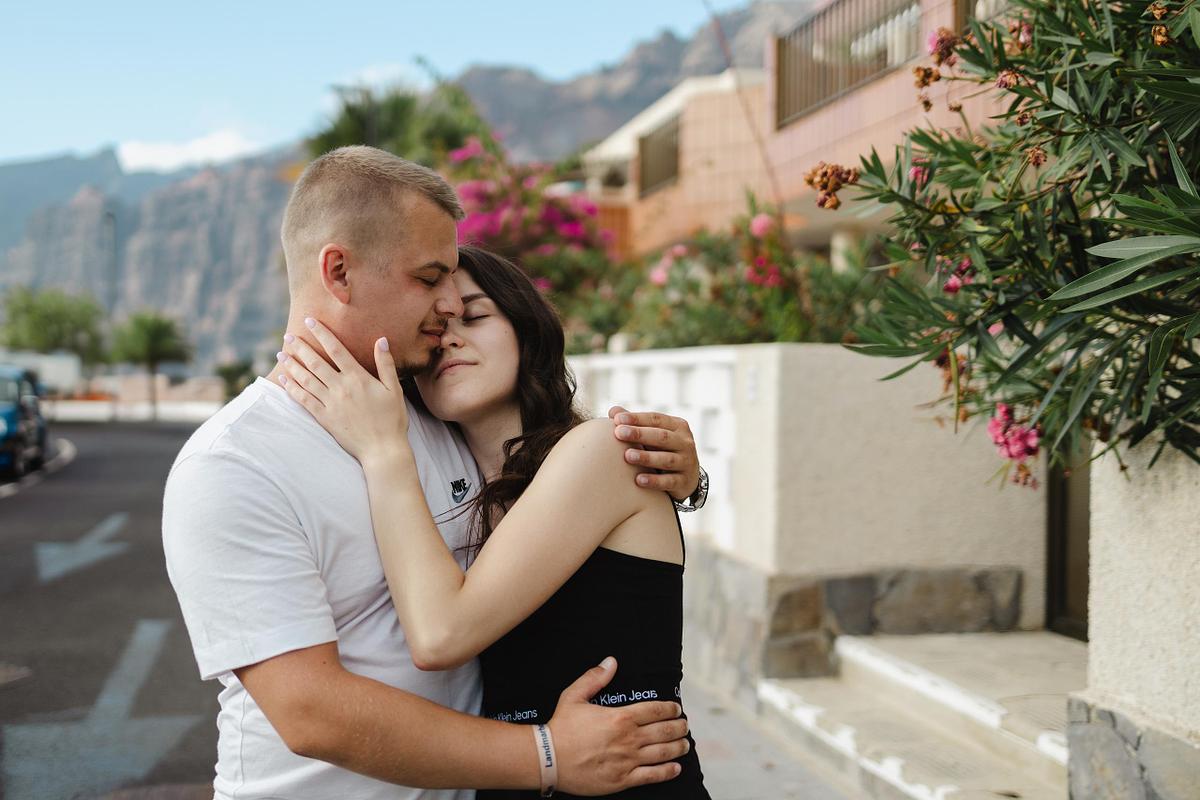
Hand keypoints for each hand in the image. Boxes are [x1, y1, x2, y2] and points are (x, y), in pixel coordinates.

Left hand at [278, 318, 409, 463]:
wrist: (382, 449)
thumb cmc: (392, 419)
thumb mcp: (394, 389)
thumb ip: (386, 364)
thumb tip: (381, 339)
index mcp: (358, 378)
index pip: (336, 350)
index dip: (322, 334)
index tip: (310, 321)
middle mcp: (341, 388)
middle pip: (315, 362)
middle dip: (300, 347)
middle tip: (288, 336)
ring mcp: (330, 403)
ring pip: (306, 379)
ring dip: (292, 365)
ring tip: (281, 354)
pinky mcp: (324, 418)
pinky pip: (304, 400)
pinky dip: (292, 388)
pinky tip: (284, 379)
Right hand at [548, 657, 687, 794]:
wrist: (548, 759)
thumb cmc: (561, 727)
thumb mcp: (574, 696)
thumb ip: (595, 678)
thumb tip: (611, 661)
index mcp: (620, 717)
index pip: (655, 710)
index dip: (670, 709)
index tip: (677, 709)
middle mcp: (628, 739)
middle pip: (664, 731)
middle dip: (679, 727)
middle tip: (684, 725)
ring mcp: (627, 761)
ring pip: (663, 753)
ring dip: (678, 747)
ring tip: (685, 744)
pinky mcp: (623, 779)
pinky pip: (652, 776)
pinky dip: (667, 771)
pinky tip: (676, 767)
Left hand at [608, 406, 699, 501]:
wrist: (687, 477)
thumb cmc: (664, 450)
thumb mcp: (654, 434)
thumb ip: (635, 423)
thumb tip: (613, 411)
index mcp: (678, 426)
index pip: (656, 419)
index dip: (637, 418)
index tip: (617, 419)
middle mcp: (685, 443)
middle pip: (662, 437)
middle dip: (640, 434)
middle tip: (619, 433)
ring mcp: (687, 463)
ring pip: (667, 459)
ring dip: (646, 457)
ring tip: (627, 456)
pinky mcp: (685, 482)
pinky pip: (669, 481)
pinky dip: (654, 481)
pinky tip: (638, 480)